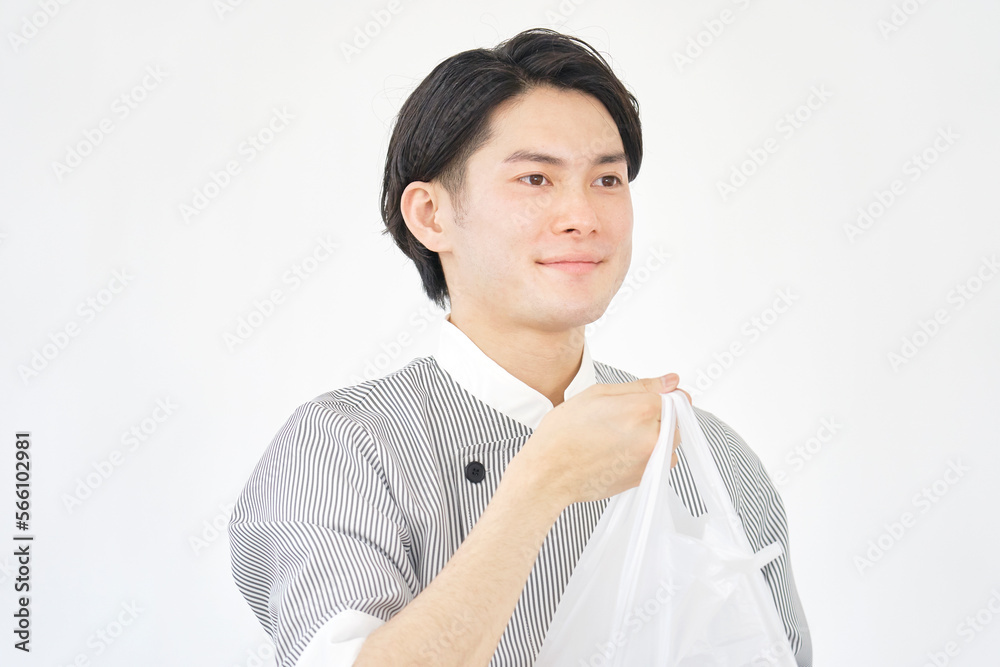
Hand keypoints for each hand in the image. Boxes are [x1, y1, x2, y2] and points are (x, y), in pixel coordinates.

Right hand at [516, 373, 691, 508]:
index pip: (673, 397)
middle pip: (675, 419)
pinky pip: (660, 460)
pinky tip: (621, 451)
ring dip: (654, 436)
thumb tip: (670, 380)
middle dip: (656, 416)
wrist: (549, 473)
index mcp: (641, 409)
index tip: (643, 400)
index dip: (656, 396)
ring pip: (669, 441)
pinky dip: (648, 454)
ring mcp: (651, 460)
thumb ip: (640, 386)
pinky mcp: (646, 477)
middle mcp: (652, 436)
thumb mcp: (597, 394)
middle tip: (623, 419)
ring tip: (619, 437)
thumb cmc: (564, 434)